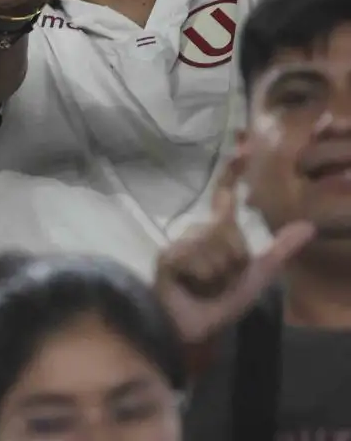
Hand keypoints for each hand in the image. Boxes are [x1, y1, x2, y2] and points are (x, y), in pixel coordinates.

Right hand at [155, 157, 313, 347]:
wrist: (196, 328)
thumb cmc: (222, 302)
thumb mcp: (258, 276)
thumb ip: (280, 250)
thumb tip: (309, 226)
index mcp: (219, 233)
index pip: (224, 197)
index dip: (232, 173)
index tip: (240, 147)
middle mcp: (198, 231)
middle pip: (227, 230)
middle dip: (234, 260)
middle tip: (221, 280)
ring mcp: (180, 242)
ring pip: (214, 245)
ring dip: (219, 274)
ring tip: (205, 285)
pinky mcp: (166, 255)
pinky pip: (197, 259)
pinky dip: (203, 278)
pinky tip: (190, 285)